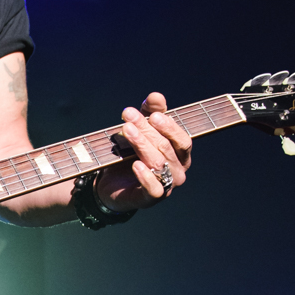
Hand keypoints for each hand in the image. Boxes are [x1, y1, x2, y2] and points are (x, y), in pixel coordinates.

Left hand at [96, 91, 191, 211]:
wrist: (112, 183)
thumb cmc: (131, 154)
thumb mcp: (142, 129)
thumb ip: (151, 112)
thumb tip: (156, 95)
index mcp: (180, 154)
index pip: (182, 139)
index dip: (168, 126)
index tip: (150, 114)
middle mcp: (178, 170)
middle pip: (166, 148)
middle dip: (147, 130)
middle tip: (128, 116)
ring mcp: (167, 186)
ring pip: (158, 163)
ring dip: (142, 144)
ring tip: (127, 130)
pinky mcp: (151, 199)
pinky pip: (154, 189)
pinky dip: (145, 176)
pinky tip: (135, 164)